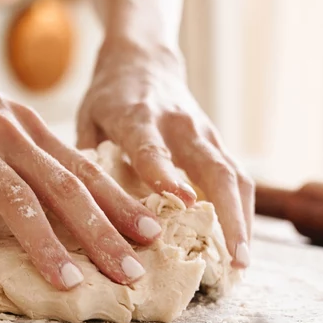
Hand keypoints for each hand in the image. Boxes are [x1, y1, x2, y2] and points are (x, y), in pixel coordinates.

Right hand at [0, 14, 163, 299]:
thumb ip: (22, 152)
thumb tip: (54, 199)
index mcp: (26, 126)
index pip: (84, 170)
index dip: (121, 205)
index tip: (153, 237)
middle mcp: (5, 134)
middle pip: (64, 189)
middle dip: (103, 233)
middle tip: (132, 275)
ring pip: (15, 201)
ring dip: (46, 246)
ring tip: (70, 286)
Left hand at [77, 39, 253, 267]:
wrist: (143, 59)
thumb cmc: (109, 97)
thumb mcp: (87, 119)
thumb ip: (85, 161)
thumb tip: (79, 214)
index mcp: (138, 117)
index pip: (152, 149)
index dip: (165, 174)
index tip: (179, 202)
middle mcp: (179, 126)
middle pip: (213, 169)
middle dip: (228, 214)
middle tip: (234, 258)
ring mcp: (205, 134)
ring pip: (234, 177)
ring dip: (242, 220)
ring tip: (242, 264)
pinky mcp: (217, 144)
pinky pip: (237, 180)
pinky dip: (242, 213)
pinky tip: (239, 247)